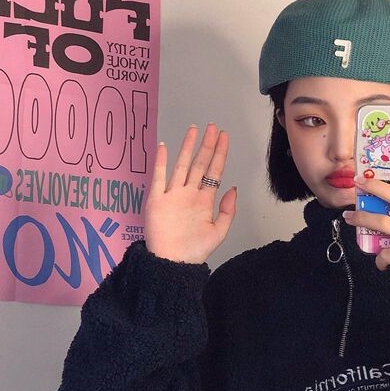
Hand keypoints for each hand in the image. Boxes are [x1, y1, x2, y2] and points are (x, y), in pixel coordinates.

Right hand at [143, 123, 236, 263]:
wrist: (172, 263)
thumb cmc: (195, 250)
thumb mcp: (218, 232)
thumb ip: (227, 211)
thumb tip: (233, 188)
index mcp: (204, 201)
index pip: (214, 172)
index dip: (219, 154)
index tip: (224, 137)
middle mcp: (189, 194)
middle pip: (200, 164)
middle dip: (207, 145)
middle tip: (213, 127)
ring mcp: (172, 195)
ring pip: (181, 165)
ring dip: (187, 148)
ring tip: (194, 130)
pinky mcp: (157, 200)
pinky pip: (158, 177)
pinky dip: (160, 162)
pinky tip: (164, 147)